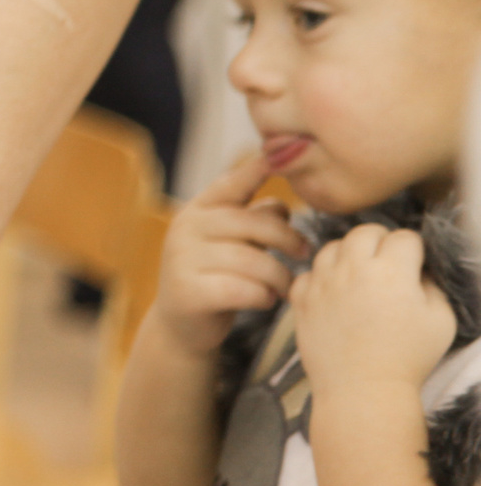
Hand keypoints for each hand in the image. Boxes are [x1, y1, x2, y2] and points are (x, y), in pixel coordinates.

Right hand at [152, 154, 307, 356]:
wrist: (181, 326)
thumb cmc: (217, 279)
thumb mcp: (231, 245)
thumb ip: (252, 223)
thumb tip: (282, 207)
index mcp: (196, 211)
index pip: (229, 185)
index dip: (252, 171)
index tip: (274, 158)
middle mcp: (185, 228)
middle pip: (252, 223)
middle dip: (288, 239)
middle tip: (305, 254)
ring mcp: (182, 258)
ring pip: (253, 261)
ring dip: (280, 277)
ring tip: (284, 287)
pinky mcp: (188, 291)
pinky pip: (244, 289)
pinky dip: (264, 297)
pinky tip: (265, 300)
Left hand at [292, 223, 455, 392]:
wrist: (363, 391)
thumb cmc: (408, 358)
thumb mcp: (441, 321)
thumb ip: (432, 286)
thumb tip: (418, 271)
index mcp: (391, 271)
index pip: (404, 237)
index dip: (414, 250)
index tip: (415, 265)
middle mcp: (352, 268)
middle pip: (365, 232)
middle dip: (381, 242)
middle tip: (388, 264)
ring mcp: (322, 281)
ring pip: (332, 246)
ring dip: (348, 255)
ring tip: (360, 277)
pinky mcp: (301, 297)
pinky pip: (307, 272)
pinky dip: (320, 278)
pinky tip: (334, 295)